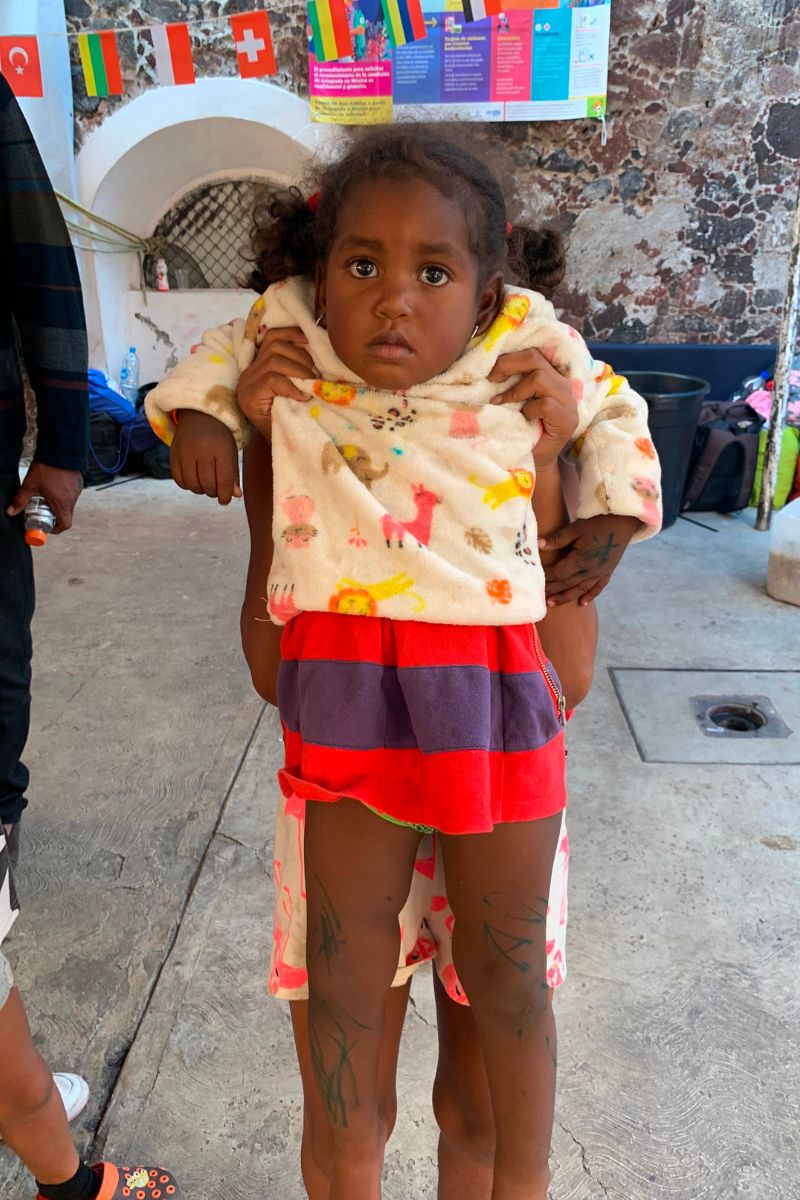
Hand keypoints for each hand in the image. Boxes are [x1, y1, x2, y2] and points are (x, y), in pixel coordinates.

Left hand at [6, 462, 82, 531]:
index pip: (65, 525)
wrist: (60, 450)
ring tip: (48, 496)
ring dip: (60, 505)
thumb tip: (11, 511)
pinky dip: (64, 495)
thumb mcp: (30, 485)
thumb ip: (20, 500)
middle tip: (44, 511)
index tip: (49, 527)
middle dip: (56, 517)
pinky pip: (72, 494)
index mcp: (62, 503)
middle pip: (67, 515)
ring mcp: (76, 491)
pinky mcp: (78, 483)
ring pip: (69, 504)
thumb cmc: (47, 468)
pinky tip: (55, 486)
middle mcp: (72, 499)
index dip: (56, 529)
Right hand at [170, 410, 240, 503]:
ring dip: (200, 490)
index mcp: (221, 449)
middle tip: (215, 490)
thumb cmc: (220, 436)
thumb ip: (233, 474)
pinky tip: (193, 480)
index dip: (225, 495)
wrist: (199, 414)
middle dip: (213, 492)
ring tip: (205, 485)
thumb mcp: (231, 452)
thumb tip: (235, 496)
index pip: (224, 480)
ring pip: (192, 485)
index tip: (225, 501)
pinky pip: (178, 479)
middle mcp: (202, 450)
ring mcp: (185, 452)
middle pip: (208, 484)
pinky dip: (186, 485)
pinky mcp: (173, 453)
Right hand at [238, 326, 316, 435]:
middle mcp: (249, 372)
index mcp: (260, 365)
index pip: (273, 336)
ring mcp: (246, 384)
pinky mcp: (249, 397)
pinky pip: (272, 380)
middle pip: (275, 345)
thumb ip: (299, 369)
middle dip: (302, 357)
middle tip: (316, 376)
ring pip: (274, 360)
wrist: (282, 447)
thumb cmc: (292, 417)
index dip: (293, 334)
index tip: (312, 341)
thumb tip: (320, 349)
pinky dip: (291, 386)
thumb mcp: (297, 388)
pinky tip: (303, 397)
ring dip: (299, 371)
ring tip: (311, 386)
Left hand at [489, 348, 578, 466]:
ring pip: (540, 378)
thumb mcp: (515, 403)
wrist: (534, 463)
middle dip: (508, 364)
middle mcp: (563, 386)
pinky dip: (529, 409)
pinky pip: (545, 404)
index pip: (533, 354)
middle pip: (536, 358)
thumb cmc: (521, 432)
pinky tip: (524, 419)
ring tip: (502, 403)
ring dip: (516, 391)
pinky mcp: (568, 419)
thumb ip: (512, 384)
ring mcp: (569, 402)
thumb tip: (486, 368)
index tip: (490, 371)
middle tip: (491, 378)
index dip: (510, 357)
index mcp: (552, 378)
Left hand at [540, 514, 640, 605]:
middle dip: (552, 590)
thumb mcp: (577, 528)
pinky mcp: (608, 572)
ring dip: (565, 597)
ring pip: (580, 589)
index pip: (559, 573)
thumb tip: (538, 545)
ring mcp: (600, 573)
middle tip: (538, 597)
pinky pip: (598, 588)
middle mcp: (590, 571)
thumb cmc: (598, 523)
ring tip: (552, 604)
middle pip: (567, 584)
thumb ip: (558, 539)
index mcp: (581, 560)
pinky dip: (590, 596)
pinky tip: (582, 603)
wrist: (624, 522)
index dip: (546, 577)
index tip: (534, 579)